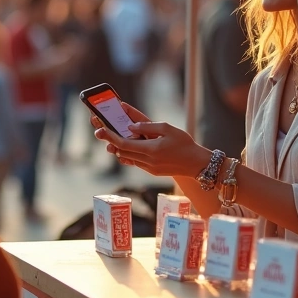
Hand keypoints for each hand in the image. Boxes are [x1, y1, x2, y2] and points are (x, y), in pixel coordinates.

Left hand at [90, 102, 210, 177]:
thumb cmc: (184, 143)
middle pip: (122, 151)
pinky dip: (128, 154)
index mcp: (151, 149)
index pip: (124, 144)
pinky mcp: (152, 171)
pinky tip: (125, 148)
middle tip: (100, 132)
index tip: (101, 130)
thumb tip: (131, 126)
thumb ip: (148, 126)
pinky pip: (135, 162)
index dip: (110, 137)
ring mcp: (149, 168)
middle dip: (110, 142)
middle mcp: (148, 161)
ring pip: (127, 158)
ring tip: (110, 140)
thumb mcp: (168, 128)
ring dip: (118, 149)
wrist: (196, 164)